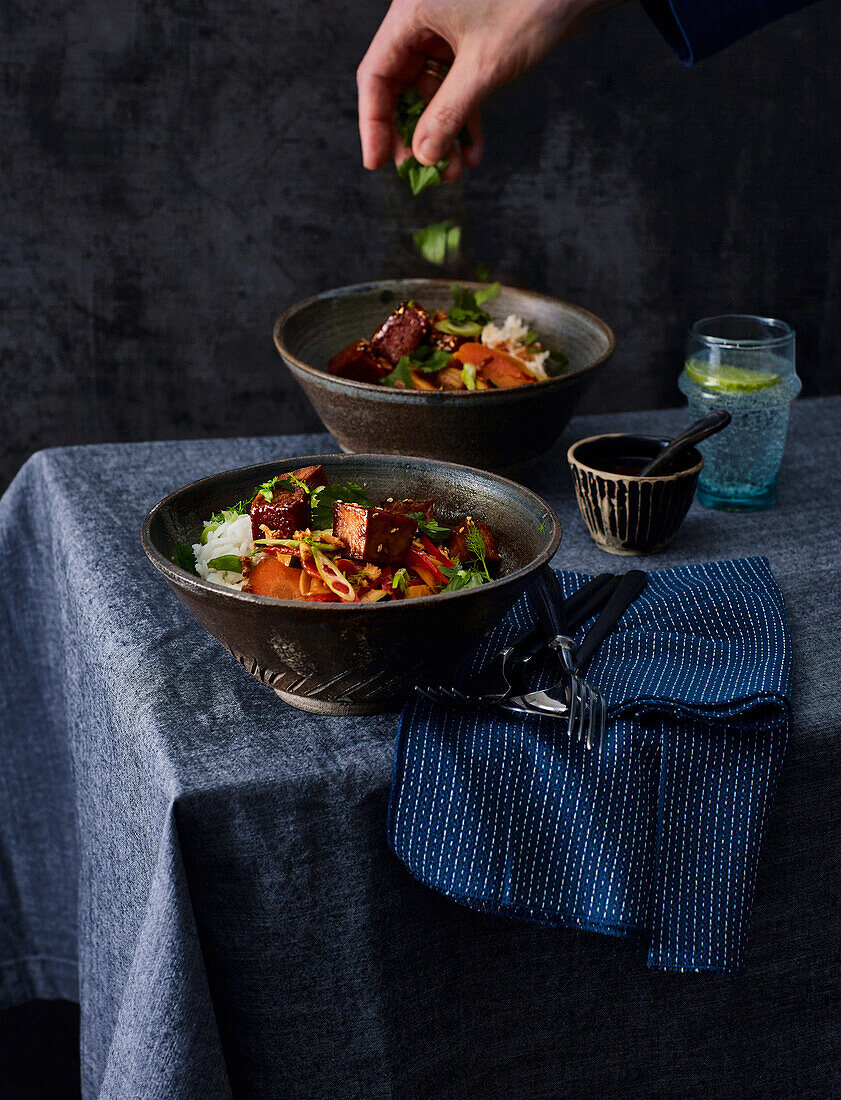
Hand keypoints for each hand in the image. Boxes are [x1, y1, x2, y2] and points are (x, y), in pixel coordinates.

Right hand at [357, 0, 623, 181]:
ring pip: (430, 93)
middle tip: (422, 173)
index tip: (377, 164)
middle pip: (400, 87)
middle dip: (414, 135)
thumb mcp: (484, 67)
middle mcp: (423, 20)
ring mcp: (447, 32)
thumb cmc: (531, 4)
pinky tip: (473, 151)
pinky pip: (457, 88)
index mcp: (412, 12)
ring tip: (454, 171)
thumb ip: (448, 114)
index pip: (377, 75)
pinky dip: (464, 120)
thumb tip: (423, 156)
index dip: (374, 124)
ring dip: (441, 134)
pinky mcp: (472, 43)